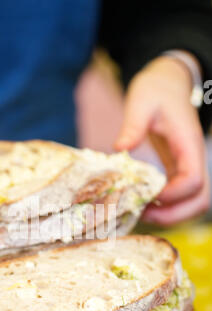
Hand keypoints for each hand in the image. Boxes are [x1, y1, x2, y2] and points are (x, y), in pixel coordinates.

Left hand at [114, 55, 209, 225]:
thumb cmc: (156, 89)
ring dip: (171, 215)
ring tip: (142, 212)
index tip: (148, 196)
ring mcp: (187, 167)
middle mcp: (193, 159)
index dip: (174, 194)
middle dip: (174, 215)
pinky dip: (166, 208)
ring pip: (193, 204)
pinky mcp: (178, 171)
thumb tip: (121, 148)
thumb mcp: (141, 100)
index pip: (194, 180)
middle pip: (200, 200)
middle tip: (143, 214)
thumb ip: (133, 124)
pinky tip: (143, 204)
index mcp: (188, 143)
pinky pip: (180, 198)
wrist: (167, 84)